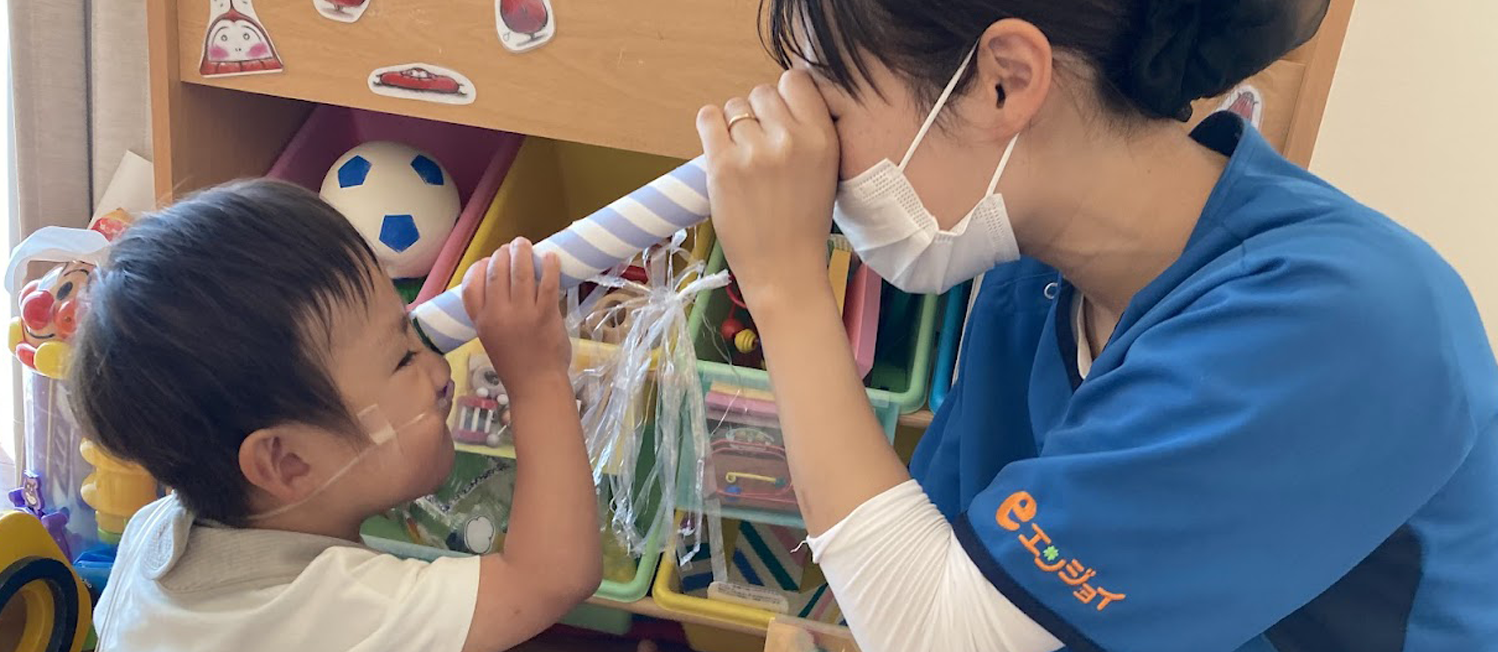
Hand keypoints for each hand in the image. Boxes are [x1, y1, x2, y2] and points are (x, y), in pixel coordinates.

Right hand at [461, 238, 570, 396]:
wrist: (536, 385)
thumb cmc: (515, 363)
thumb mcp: (490, 338)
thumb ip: (491, 314)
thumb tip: (501, 283)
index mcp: (481, 321)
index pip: (470, 286)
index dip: (478, 268)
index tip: (487, 261)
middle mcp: (498, 315)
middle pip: (495, 272)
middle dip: (502, 254)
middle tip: (511, 247)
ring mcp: (522, 314)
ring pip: (519, 272)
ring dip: (522, 252)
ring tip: (524, 244)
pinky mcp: (546, 315)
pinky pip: (547, 283)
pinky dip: (549, 265)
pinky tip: (550, 257)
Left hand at [697, 69, 839, 311]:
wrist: (784, 269)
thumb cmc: (804, 223)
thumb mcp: (825, 170)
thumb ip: (808, 131)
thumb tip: (779, 98)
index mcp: (822, 138)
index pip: (797, 80)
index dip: (783, 97)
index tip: (778, 119)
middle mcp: (791, 139)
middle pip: (762, 92)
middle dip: (757, 114)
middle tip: (758, 147)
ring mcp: (755, 151)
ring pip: (734, 107)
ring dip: (733, 126)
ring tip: (742, 158)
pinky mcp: (723, 165)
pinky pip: (708, 118)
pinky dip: (710, 127)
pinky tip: (720, 149)